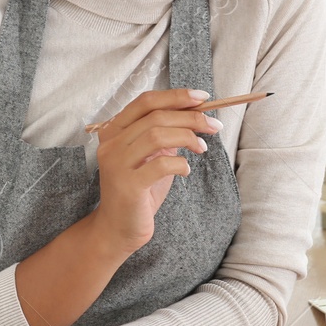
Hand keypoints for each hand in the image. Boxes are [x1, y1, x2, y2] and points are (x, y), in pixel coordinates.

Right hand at [91, 88, 221, 251]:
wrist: (118, 228)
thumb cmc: (139, 190)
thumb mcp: (152, 156)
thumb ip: (166, 134)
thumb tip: (196, 112)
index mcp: (114, 130)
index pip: (146, 101)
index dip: (176, 96)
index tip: (202, 97)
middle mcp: (111, 143)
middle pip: (156, 116)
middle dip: (191, 117)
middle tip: (213, 125)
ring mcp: (117, 164)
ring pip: (157, 135)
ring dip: (188, 137)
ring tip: (202, 148)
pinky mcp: (128, 185)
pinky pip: (161, 165)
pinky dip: (180, 164)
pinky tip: (186, 170)